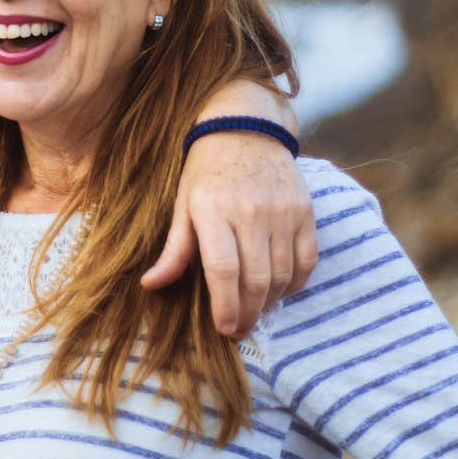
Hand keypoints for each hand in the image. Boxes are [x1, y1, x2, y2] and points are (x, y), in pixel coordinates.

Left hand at [141, 130, 315, 337]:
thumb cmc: (206, 171)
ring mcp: (282, 212)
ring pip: (282, 275)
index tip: (224, 328)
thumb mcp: (183, 204)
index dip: (225, 306)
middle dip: (248, 314)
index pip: (223, 270)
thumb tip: (150, 285)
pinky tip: (279, 290)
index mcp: (213, 211)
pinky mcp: (305, 212)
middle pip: (255, 280)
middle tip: (239, 329)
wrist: (245, 129)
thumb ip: (174, 249)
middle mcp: (251, 212)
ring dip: (270, 302)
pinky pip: (307, 261)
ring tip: (255, 310)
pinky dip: (295, 283)